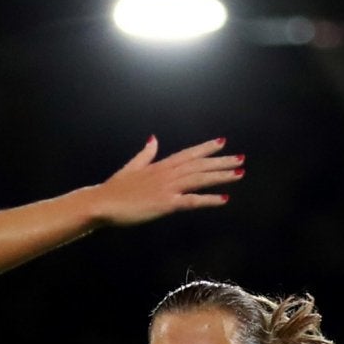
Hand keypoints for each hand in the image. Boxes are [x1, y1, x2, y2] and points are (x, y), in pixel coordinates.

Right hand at [84, 137, 243, 225]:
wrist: (102, 204)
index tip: (222, 142)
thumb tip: (154, 139)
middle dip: (221, 161)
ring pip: (200, 179)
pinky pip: (192, 200)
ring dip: (221, 176)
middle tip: (241, 158)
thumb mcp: (132, 167)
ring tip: (239, 174)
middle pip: (199, 165)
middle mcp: (167, 174)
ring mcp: (168, 188)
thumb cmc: (115, 190)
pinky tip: (224, 199)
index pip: (188, 154)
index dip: (206, 148)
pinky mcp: (166, 204)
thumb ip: (146, 154)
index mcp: (159, 165)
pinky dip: (209, 199)